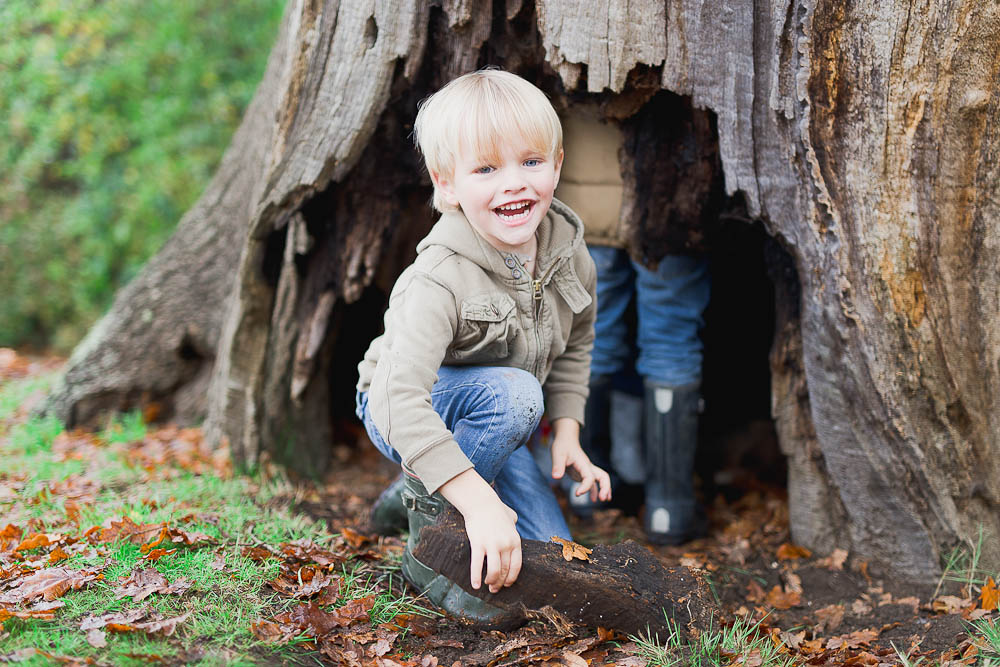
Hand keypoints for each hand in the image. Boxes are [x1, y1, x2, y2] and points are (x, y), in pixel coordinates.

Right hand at [437, 469, 521, 592]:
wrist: (481, 502)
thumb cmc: (495, 509)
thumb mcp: (510, 516)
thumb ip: (514, 522)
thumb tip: (514, 522)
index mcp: (515, 541)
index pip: (516, 566)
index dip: (511, 578)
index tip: (506, 584)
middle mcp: (506, 545)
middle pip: (504, 570)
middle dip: (500, 583)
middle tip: (494, 589)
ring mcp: (492, 545)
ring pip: (493, 571)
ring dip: (491, 582)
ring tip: (487, 585)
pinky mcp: (478, 544)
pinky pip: (477, 565)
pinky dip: (476, 577)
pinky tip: (475, 585)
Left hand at [549, 417, 611, 502]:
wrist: (565, 440)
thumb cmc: (562, 446)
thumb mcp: (557, 454)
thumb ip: (557, 466)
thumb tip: (556, 477)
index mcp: (583, 463)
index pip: (589, 477)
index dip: (586, 487)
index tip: (577, 494)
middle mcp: (588, 467)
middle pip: (603, 477)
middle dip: (605, 487)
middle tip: (603, 499)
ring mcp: (587, 470)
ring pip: (601, 479)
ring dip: (604, 489)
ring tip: (604, 500)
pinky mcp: (583, 473)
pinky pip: (592, 483)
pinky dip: (595, 490)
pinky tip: (594, 499)